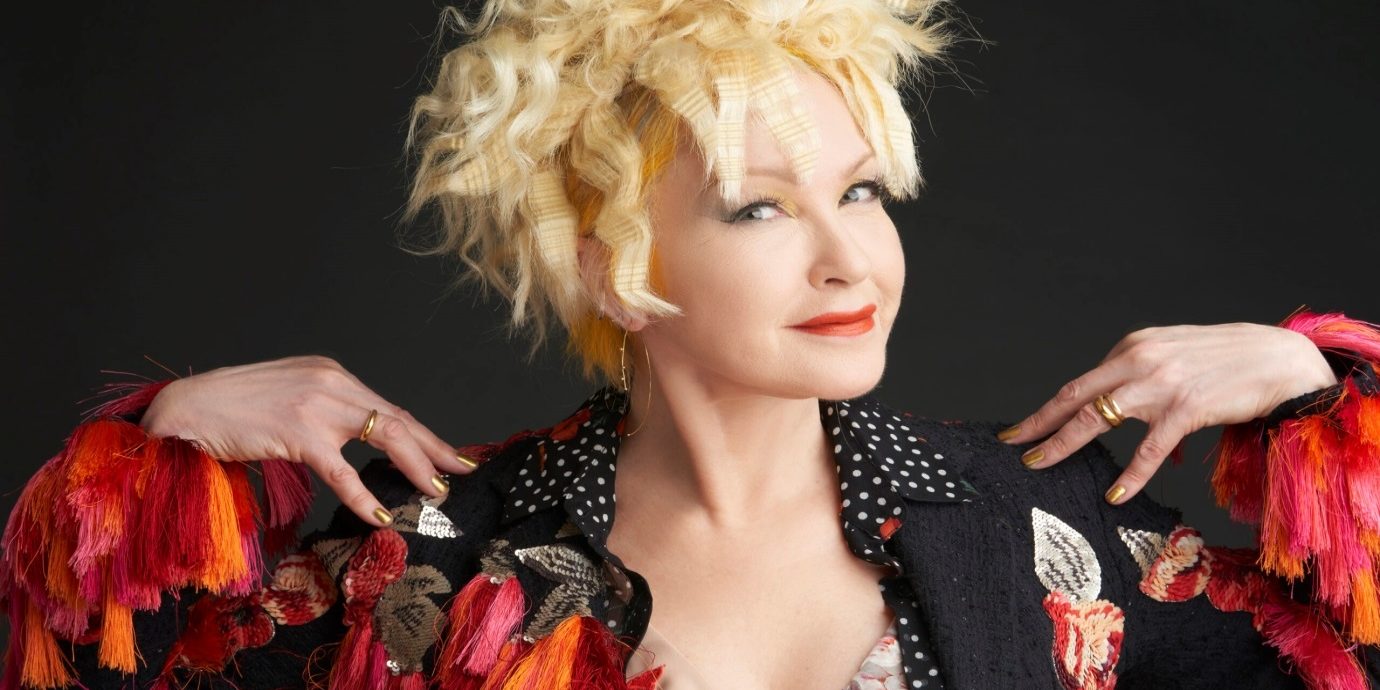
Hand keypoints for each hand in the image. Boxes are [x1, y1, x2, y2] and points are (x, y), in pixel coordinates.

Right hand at [141, 355, 475, 525]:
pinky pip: (343, 470)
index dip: (422, 433)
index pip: (387, 406)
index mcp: (331, 373)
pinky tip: (381, 514)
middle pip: (397, 418)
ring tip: (436, 491)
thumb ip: (322, 414)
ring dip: (416, 466)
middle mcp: (331, 381)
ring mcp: (317, 404)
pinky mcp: (298, 431)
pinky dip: (366, 495)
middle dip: (434, 447)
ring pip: (384, 435)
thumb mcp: (288, 400)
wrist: (185, 407)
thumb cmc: (230, 410)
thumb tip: (351, 444)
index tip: (449, 453)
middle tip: (462, 470)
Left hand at [995, 322, 1338, 503]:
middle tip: (1013, 443)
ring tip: (1040, 464)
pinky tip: (1115, 494)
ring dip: (1063, 443)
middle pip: (1075, 396)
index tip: (1022, 427)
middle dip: (1039, 422)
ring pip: (1097, 417)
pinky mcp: (1186, 408)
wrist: (1280, 359)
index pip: (1082, 383)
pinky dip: (1130, 474)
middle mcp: (1139, 360)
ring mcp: (1160, 384)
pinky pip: (1149, 448)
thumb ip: (1147, 388)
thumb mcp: (1176, 361)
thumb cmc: (1228, 363)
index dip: (1050, 407)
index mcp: (1133, 347)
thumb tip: (1139, 436)